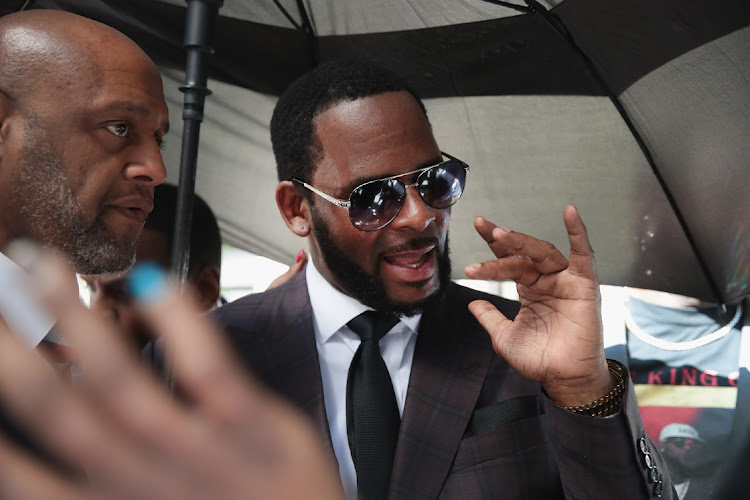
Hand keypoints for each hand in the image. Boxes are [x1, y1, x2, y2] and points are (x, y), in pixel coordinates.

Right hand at [0, 244, 343, 499]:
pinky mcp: (252, 428)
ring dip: (73, 317)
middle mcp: (138, 482)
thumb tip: (46, 443)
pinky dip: (177, 320)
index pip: (19, 472)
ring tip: (45, 267)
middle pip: (54, 407)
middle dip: (9, 350)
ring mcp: (195, 453)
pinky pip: (207, 367)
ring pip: (118, 379)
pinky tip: (153, 283)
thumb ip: (96, 488)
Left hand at [464, 205, 611, 406]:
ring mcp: (565, 281)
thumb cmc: (540, 360)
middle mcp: (547, 281)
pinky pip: (584, 255)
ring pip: (542, 253)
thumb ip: (490, 318)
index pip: (509, 260)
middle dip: (502, 240)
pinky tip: (569, 212)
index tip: (478, 225)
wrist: (564, 379)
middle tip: (483, 227)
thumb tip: (472, 303)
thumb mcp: (505, 338)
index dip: (494, 245)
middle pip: (522, 254)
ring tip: (500, 235)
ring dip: (522, 242)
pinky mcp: (584, 285)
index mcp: (529, 289)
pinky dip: (578, 233)